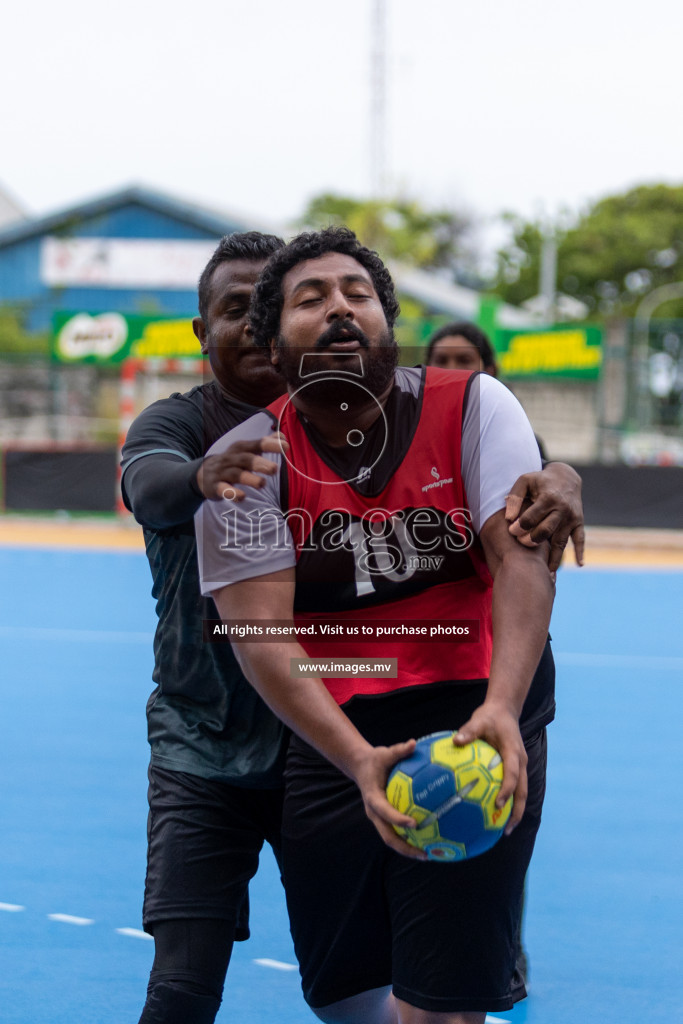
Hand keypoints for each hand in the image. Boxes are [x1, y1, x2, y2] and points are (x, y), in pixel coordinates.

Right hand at [197, 433, 287, 500]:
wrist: (202, 474)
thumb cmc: (231, 462)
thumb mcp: (245, 450)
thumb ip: (263, 443)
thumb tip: (282, 436)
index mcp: (240, 449)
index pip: (256, 444)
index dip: (270, 444)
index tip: (286, 446)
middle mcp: (231, 459)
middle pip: (246, 459)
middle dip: (260, 463)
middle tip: (275, 469)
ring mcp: (222, 473)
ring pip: (236, 474)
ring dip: (249, 479)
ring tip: (262, 484)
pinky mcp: (215, 486)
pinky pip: (223, 489)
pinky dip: (232, 493)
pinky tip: (242, 497)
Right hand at [353, 740, 428, 859]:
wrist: (360, 767)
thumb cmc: (375, 760)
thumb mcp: (385, 753)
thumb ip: (399, 750)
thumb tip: (413, 743)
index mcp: (373, 798)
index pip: (385, 812)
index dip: (397, 819)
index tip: (413, 823)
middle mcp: (375, 812)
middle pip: (388, 836)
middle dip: (405, 847)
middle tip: (425, 853)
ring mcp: (379, 818)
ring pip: (392, 839)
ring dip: (408, 849)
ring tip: (429, 854)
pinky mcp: (384, 819)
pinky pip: (396, 833)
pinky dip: (408, 840)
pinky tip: (427, 841)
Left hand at [453, 702, 527, 833]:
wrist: (505, 710)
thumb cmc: (490, 716)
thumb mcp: (478, 720)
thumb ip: (468, 731)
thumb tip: (456, 741)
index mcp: (513, 752)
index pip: (512, 775)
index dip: (507, 790)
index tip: (497, 804)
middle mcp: (521, 762)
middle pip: (523, 791)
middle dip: (517, 811)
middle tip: (506, 830)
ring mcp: (521, 766)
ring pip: (522, 792)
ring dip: (516, 811)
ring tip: (504, 830)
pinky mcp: (516, 767)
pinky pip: (516, 788)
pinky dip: (510, 802)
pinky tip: (496, 814)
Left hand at [505, 462, 583, 571]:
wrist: (566, 477)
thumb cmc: (540, 481)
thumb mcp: (525, 481)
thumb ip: (515, 497)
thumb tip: (508, 517)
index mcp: (548, 498)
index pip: (531, 518)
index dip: (519, 526)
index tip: (511, 532)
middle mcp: (562, 509)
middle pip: (546, 531)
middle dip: (532, 541)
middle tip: (521, 545)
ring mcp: (571, 518)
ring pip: (560, 540)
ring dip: (553, 557)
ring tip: (546, 574)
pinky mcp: (579, 523)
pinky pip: (580, 539)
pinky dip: (580, 552)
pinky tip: (580, 564)